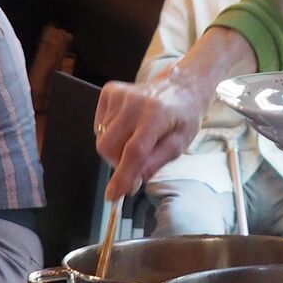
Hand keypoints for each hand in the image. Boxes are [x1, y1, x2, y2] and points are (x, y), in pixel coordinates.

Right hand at [96, 27, 256, 198]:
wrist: (181, 86)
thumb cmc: (183, 117)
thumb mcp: (179, 144)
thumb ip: (155, 163)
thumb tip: (132, 183)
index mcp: (157, 115)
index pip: (134, 151)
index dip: (122, 176)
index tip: (113, 195)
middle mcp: (135, 102)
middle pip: (109, 147)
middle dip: (117, 163)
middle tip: (134, 163)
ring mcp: (120, 94)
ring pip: (102, 138)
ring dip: (116, 149)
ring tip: (135, 139)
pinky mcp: (109, 91)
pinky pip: (99, 125)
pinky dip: (110, 134)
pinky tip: (127, 127)